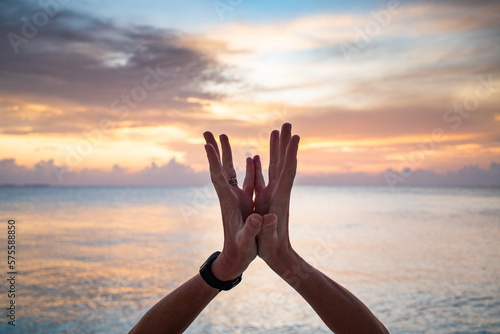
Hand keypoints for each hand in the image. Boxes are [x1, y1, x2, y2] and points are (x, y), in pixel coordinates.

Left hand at [203, 132, 261, 280]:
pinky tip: (251, 157)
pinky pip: (245, 179)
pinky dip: (247, 167)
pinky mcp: (242, 202)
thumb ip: (251, 229)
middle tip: (206, 132)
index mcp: (229, 203)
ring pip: (230, 170)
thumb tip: (258, 218)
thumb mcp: (246, 241)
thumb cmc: (241, 251)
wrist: (236, 259)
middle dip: (214, 150)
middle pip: (220, 168)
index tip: (207, 146)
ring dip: (226, 153)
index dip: (213, 162)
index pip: (219, 178)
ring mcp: (235, 198)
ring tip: (223, 136)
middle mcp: (229, 196)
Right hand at [254, 123, 299, 270]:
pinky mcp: (267, 198)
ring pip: (275, 166)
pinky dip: (261, 163)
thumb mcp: (268, 239)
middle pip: (284, 162)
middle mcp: (279, 192)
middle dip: (285, 143)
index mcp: (279, 198)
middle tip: (287, 124)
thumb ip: (267, 227)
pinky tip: (256, 156)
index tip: (296, 136)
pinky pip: (264, 176)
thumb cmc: (272, 248)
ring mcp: (273, 194)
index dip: (291, 153)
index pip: (288, 172)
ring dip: (276, 148)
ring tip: (276, 131)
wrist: (278, 256)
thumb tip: (268, 218)